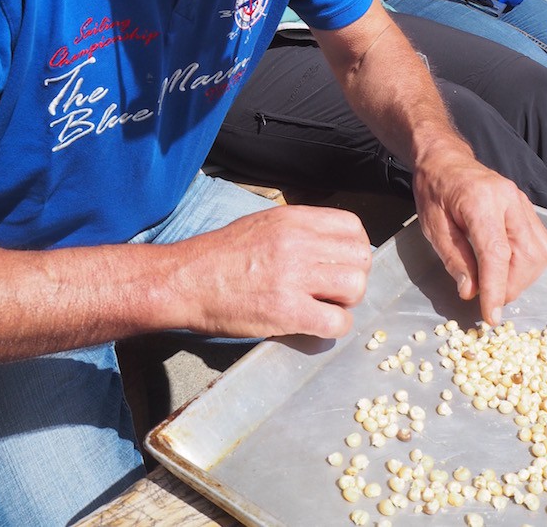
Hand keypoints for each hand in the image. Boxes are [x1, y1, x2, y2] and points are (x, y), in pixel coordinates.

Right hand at [166, 206, 371, 339]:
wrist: (186, 280)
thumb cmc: (221, 254)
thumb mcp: (263, 223)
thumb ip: (300, 229)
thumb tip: (332, 244)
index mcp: (294, 219)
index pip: (353, 227)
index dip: (355, 248)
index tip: (344, 262)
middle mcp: (299, 243)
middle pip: (361, 258)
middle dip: (355, 276)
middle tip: (336, 289)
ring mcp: (294, 277)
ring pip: (355, 287)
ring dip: (347, 302)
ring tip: (327, 306)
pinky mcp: (286, 312)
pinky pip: (336, 322)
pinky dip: (335, 327)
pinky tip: (319, 325)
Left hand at [412, 156, 546, 324]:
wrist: (445, 159)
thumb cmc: (434, 190)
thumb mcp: (432, 226)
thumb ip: (454, 259)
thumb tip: (471, 292)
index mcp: (481, 201)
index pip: (497, 252)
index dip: (496, 289)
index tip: (492, 316)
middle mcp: (510, 199)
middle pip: (526, 256)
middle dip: (510, 286)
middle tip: (488, 297)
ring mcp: (523, 202)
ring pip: (540, 253)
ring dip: (522, 278)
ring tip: (496, 282)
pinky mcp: (528, 208)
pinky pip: (541, 244)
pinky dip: (528, 264)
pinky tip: (506, 266)